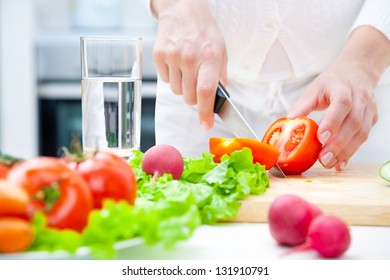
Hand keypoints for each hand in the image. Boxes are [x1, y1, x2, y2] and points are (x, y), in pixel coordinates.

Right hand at [152, 0, 227, 129]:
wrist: (183, 9)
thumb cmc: (204, 31)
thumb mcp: (221, 49)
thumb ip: (221, 74)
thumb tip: (218, 97)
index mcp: (210, 57)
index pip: (206, 91)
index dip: (205, 112)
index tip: (206, 124)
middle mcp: (190, 57)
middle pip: (188, 97)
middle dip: (194, 97)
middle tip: (196, 83)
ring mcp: (172, 56)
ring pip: (176, 91)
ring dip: (182, 86)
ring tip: (187, 68)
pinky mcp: (159, 55)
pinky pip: (165, 80)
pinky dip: (172, 77)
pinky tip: (176, 62)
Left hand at [287, 61, 377, 170]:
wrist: (356, 72)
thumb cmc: (331, 83)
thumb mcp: (314, 89)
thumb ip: (302, 105)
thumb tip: (289, 121)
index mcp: (343, 87)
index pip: (342, 104)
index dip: (332, 122)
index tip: (320, 138)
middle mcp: (360, 98)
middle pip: (354, 122)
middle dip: (338, 144)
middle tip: (323, 159)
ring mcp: (369, 109)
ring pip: (362, 133)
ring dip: (345, 151)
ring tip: (329, 164)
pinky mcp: (372, 119)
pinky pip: (363, 138)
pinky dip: (351, 152)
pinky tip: (339, 163)